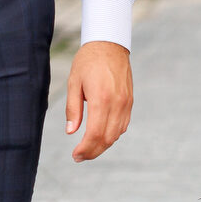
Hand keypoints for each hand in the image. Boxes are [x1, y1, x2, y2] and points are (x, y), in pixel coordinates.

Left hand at [64, 40, 133, 160]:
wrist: (110, 45)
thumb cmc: (88, 62)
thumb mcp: (74, 83)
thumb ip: (73, 108)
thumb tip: (71, 131)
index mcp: (101, 99)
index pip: (94, 134)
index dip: (85, 149)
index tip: (75, 155)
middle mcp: (117, 103)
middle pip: (107, 138)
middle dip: (93, 152)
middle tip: (79, 156)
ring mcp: (126, 103)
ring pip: (117, 134)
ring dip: (103, 145)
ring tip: (88, 148)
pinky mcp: (130, 101)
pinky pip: (123, 125)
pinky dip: (112, 135)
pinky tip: (101, 135)